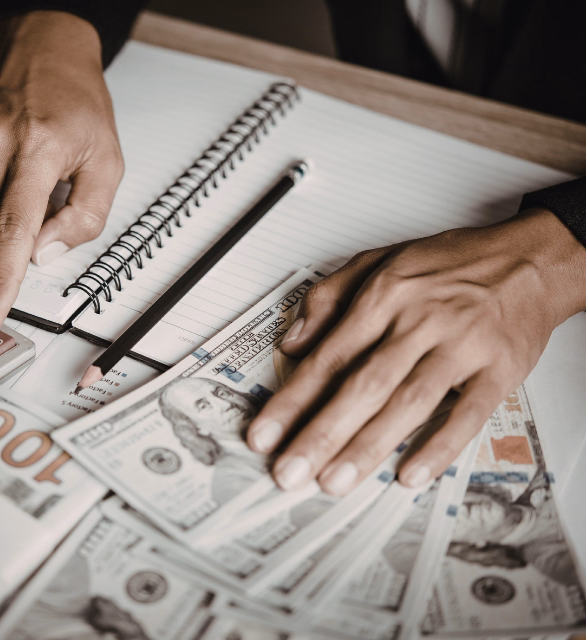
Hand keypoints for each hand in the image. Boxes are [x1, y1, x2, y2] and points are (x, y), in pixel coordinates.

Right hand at [0, 11, 123, 334]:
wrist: (40, 49)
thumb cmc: (77, 107)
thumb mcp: (107, 162)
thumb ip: (84, 218)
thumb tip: (42, 255)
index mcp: (39, 148)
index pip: (13, 230)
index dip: (1, 282)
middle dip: (14, 242)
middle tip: (39, 206)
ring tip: (21, 183)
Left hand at [247, 208, 585, 493]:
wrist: (527, 259)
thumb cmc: (450, 264)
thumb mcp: (378, 262)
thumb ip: (328, 298)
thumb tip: (292, 342)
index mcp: (384, 296)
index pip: (328, 356)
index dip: (293, 399)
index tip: (266, 433)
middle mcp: (419, 320)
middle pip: (362, 385)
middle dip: (321, 433)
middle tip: (290, 471)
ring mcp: (461, 346)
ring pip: (408, 402)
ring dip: (368, 446)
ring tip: (334, 480)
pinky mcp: (499, 368)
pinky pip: (468, 412)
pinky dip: (440, 445)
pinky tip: (411, 474)